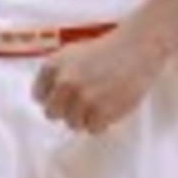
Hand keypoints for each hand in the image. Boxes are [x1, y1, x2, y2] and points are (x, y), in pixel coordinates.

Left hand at [32, 25, 169, 133]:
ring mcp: (82, 98)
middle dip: (67, 109)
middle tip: (85, 100)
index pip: (39, 96)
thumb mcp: (73, 54)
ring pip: (73, 124)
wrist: (138, 48)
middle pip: (52, 113)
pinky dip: (102, 122)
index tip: (65, 95)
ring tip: (102, 99)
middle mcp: (64, 82)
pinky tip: (111, 105)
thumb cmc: (108, 51)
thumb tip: (47, 100)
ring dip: (86, 116)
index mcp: (54, 65)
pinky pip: (93, 129)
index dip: (53, 97)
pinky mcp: (100, 111)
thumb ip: (57, 75)